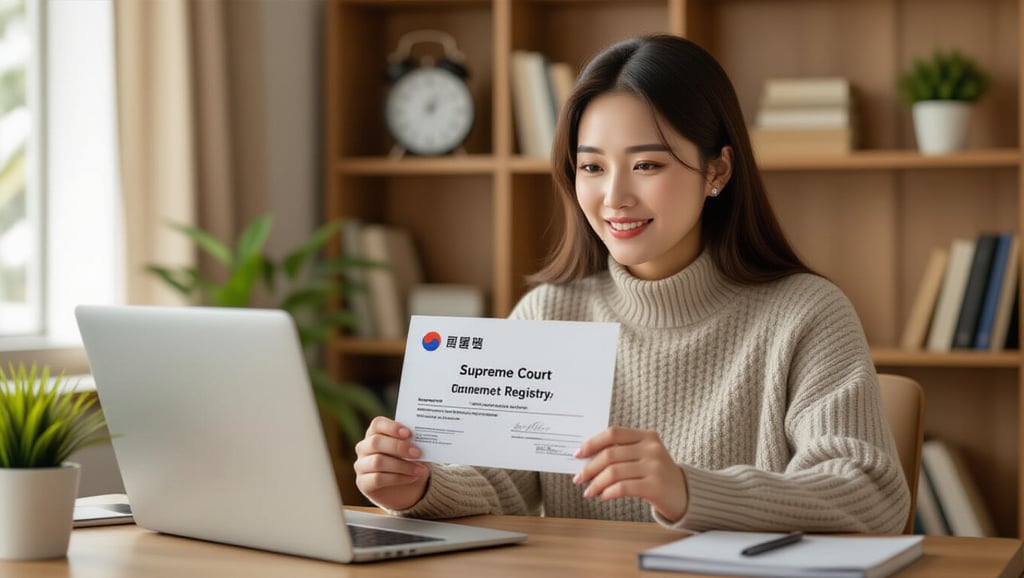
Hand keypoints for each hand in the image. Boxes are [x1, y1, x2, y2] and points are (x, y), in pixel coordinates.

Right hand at [353, 416, 430, 510]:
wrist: (407, 488)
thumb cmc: (410, 462)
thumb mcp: (414, 450)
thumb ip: (416, 443)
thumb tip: (425, 439)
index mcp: (375, 433)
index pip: (377, 424)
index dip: (392, 427)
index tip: (408, 433)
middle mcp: (364, 447)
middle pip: (376, 442)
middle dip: (399, 447)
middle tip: (417, 453)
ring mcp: (361, 465)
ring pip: (378, 461)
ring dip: (402, 466)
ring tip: (420, 469)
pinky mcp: (363, 483)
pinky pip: (378, 478)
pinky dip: (398, 478)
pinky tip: (412, 477)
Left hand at [573, 426, 687, 521]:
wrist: (686, 495)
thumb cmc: (658, 475)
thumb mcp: (644, 457)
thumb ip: (621, 453)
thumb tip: (586, 460)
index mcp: (647, 436)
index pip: (613, 433)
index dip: (592, 443)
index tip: (578, 454)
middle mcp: (651, 448)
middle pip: (610, 454)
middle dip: (589, 468)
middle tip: (579, 478)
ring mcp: (655, 466)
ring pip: (614, 472)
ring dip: (596, 483)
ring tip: (589, 491)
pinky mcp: (655, 486)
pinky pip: (623, 487)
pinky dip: (608, 492)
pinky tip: (603, 496)